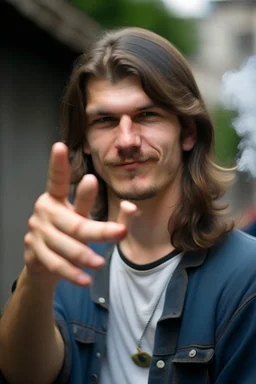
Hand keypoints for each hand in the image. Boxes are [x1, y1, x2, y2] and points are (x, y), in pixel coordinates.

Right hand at [24, 142, 136, 286]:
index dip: (58, 164)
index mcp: (56, 197)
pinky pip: (56, 263)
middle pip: (75, 222)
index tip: (59, 146)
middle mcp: (45, 210)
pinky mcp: (34, 251)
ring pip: (66, 244)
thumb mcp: (88, 222)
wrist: (43, 262)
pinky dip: (72, 273)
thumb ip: (112, 216)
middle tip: (121, 233)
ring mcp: (37, 231)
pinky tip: (85, 279)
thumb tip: (132, 208)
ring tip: (100, 263)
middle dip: (100, 230)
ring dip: (85, 255)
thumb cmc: (70, 234)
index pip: (57, 179)